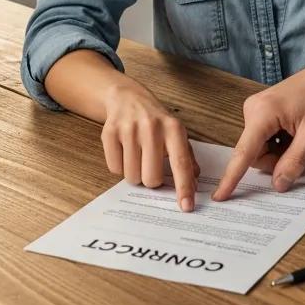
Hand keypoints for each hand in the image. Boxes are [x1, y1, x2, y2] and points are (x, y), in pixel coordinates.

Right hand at [101, 76, 200, 211]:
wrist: (127, 97)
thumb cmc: (156, 120)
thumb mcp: (176, 133)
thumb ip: (187, 158)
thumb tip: (194, 184)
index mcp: (173, 128)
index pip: (181, 163)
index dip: (184, 187)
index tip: (187, 207)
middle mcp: (152, 127)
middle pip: (152, 178)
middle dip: (152, 180)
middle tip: (151, 165)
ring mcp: (129, 129)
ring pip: (132, 176)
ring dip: (135, 173)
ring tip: (137, 155)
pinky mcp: (110, 133)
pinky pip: (115, 169)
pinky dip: (120, 166)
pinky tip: (124, 150)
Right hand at [213, 58, 304, 200]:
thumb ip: (294, 161)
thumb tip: (278, 185)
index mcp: (262, 113)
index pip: (243, 153)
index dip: (231, 178)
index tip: (218, 196)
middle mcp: (253, 109)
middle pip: (254, 153)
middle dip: (275, 160)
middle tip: (299, 150)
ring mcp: (257, 108)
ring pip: (260, 147)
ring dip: (279, 151)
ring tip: (299, 135)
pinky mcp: (263, 110)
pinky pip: (264, 137)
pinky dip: (279, 142)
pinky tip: (294, 131)